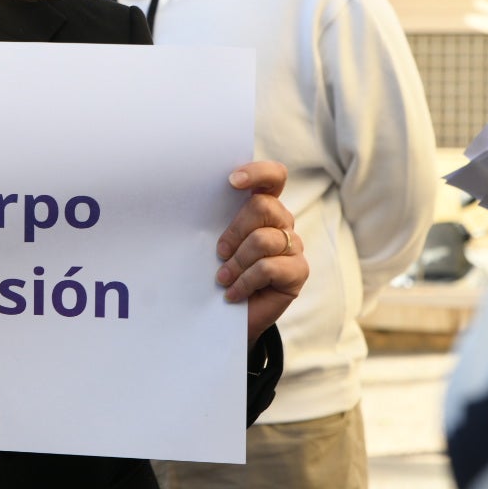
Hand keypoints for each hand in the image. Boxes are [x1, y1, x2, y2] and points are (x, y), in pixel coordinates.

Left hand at [216, 160, 307, 347]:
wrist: (230, 315)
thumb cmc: (220, 271)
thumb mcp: (214, 243)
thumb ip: (214, 220)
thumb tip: (189, 202)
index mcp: (263, 207)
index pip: (273, 177)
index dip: (257, 173)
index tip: (231, 181)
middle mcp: (283, 222)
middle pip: (263, 206)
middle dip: (234, 230)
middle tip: (219, 252)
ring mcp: (294, 246)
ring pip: (263, 240)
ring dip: (236, 262)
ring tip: (222, 278)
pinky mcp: (298, 271)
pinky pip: (268, 268)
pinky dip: (244, 281)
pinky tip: (233, 293)